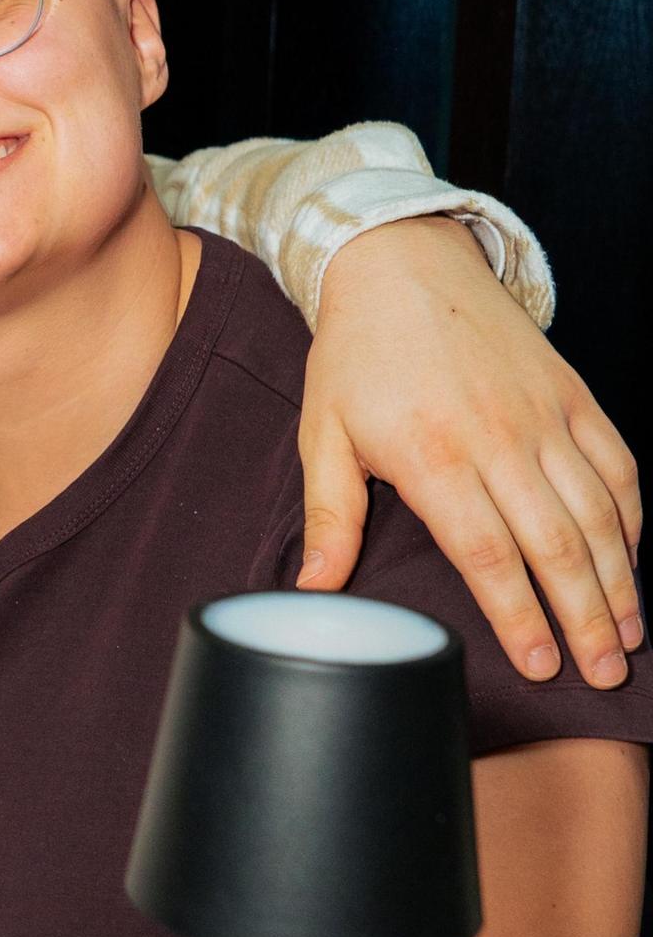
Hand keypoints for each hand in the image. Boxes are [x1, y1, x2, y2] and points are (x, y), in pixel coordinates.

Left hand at [302, 218, 641, 684]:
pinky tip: (632, 563)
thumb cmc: (358, 353)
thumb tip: (314, 591)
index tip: (540, 665)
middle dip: (585, 619)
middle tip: (604, 675)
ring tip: (626, 637)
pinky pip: (617, 466)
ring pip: (599, 512)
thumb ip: (330, 518)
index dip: (521, 617)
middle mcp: (500, 438)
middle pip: (558, 546)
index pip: (490, 556)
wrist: (403, 261)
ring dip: (619, 581)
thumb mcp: (324, 433)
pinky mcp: (573, 394)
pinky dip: (632, 518)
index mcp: (435, 455)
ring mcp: (545, 415)